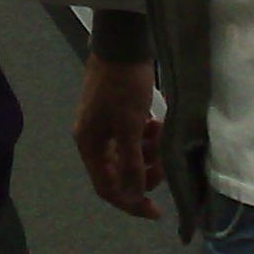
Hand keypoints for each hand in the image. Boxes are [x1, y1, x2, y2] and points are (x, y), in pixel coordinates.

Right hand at [73, 55, 162, 218]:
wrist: (121, 43)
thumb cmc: (123, 87)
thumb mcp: (130, 127)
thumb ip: (131, 164)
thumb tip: (133, 196)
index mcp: (89, 145)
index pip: (107, 188)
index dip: (130, 203)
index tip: (156, 210)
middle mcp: (93, 138)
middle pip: (118, 172)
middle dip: (144, 172)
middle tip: (164, 163)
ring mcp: (103, 125)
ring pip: (128, 154)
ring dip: (148, 153)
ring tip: (161, 135)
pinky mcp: (115, 112)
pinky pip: (131, 137)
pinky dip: (145, 138)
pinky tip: (156, 124)